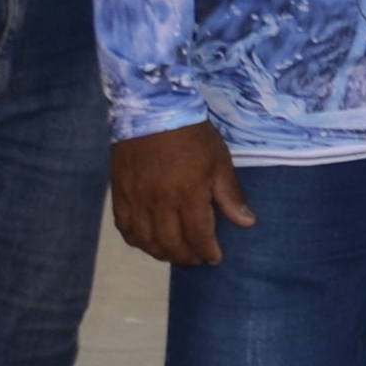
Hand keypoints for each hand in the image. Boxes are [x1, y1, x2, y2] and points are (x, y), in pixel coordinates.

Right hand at [109, 122, 254, 267]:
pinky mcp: (119, 192)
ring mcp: (136, 198)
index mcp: (188, 193)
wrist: (151, 108)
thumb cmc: (191, 134)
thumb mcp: (219, 161)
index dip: (207, 252)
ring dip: (162, 253)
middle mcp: (159, 201)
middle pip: (171, 244)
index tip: (215, 258)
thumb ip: (230, 195)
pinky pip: (124, 227)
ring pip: (146, 241)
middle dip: (187, 257)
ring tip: (175, 252)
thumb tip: (246, 224)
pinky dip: (137, 240)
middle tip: (197, 258)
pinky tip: (148, 241)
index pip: (198, 236)